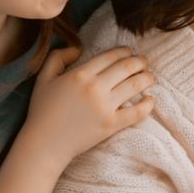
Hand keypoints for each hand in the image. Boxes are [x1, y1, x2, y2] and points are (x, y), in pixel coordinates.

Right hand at [21, 46, 155, 167]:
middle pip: (127, 67)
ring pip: (135, 85)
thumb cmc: (42, 111)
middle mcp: (95, 87)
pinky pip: (137, 112)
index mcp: (80, 74)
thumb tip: (77, 48)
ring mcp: (105, 107)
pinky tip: (151, 99)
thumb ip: (57, 57)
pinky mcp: (111, 124)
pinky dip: (148, 104)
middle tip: (144, 62)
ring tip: (150, 77)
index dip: (124, 51)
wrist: (45, 144)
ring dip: (147, 78)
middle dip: (140, 61)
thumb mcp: (43, 78)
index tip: (130, 52)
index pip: (111, 56)